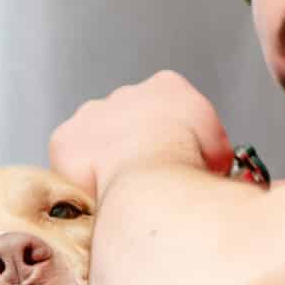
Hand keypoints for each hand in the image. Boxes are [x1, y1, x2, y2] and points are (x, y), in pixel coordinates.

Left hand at [49, 71, 233, 200]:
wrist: (150, 178)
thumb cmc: (186, 167)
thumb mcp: (219, 153)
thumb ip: (210, 151)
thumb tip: (209, 169)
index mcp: (167, 87)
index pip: (167, 109)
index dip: (170, 139)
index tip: (172, 161)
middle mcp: (125, 94)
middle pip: (127, 121)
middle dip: (133, 147)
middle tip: (142, 180)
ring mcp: (91, 114)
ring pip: (95, 139)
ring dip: (103, 161)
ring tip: (118, 191)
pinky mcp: (65, 140)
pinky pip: (69, 163)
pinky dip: (78, 180)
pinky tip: (94, 196)